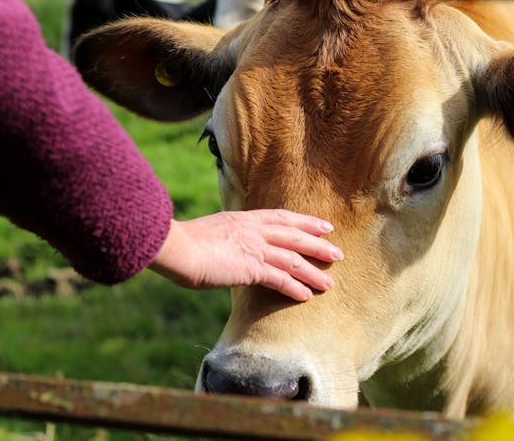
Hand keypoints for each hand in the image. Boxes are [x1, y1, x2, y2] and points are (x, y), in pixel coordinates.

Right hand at [148, 209, 341, 300]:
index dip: (305, 222)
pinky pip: (280, 278)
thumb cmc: (184, 244)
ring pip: (293, 259)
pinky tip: (307, 296)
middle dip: (318, 245)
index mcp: (244, 219)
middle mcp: (253, 230)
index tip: (323, 226)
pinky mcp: (250, 267)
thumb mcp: (209, 233)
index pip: (282, 218)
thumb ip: (225, 238)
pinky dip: (295, 287)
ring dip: (313, 272)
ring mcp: (253, 248)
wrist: (176, 248)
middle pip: (295, 236)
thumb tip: (228, 248)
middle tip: (337, 253)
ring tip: (330, 283)